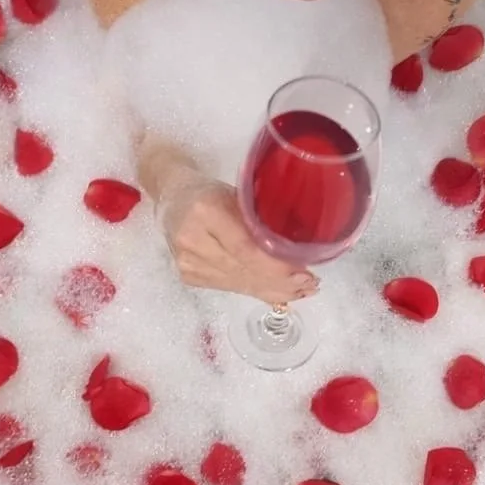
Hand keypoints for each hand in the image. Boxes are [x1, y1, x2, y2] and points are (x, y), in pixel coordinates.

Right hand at [157, 173, 319, 304]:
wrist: (173, 199)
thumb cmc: (211, 192)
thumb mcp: (237, 194)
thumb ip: (261, 220)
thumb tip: (299, 250)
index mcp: (206, 210)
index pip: (246, 248)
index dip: (277, 265)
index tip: (305, 272)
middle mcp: (192, 240)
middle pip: (244, 270)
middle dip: (282, 281)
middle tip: (311, 285)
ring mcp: (187, 262)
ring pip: (239, 283)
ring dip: (273, 290)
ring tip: (302, 290)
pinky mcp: (188, 276)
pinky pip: (230, 288)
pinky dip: (257, 291)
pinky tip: (279, 293)